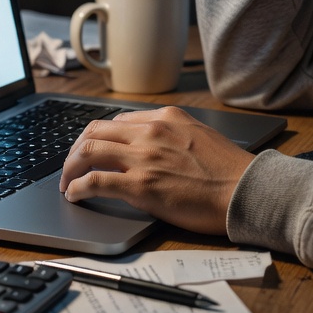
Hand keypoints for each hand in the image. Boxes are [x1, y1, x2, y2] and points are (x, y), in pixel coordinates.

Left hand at [58, 107, 254, 235]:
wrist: (245, 190)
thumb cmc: (229, 171)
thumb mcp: (199, 136)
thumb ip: (171, 135)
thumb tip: (150, 146)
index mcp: (166, 117)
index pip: (117, 121)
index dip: (99, 138)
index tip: (93, 151)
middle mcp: (150, 131)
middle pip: (95, 130)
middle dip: (76, 149)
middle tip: (71, 166)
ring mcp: (143, 157)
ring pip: (88, 151)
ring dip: (70, 168)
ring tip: (67, 182)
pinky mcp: (140, 185)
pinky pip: (94, 181)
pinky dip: (77, 187)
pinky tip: (74, 195)